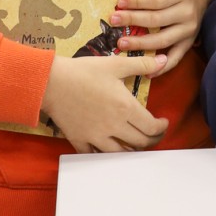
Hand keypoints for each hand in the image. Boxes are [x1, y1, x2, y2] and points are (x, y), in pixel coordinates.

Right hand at [40, 53, 170, 154]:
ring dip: (132, 150)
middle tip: (154, 134)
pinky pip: (96, 156)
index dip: (162, 128)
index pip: (152, 128)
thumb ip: (142, 65)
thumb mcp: (116, 64)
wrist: (51, 82)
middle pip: (140, 143)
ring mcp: (96, 137)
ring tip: (135, 142)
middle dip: (152, 140)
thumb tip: (164, 60)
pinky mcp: (80, 141)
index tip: (163, 123)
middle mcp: (114, 127)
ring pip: (121, 154)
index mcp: (125, 108)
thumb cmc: (84, 71)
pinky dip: (105, 155)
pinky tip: (109, 148)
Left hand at [109, 0, 211, 76]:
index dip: (138, 2)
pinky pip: (175, 58)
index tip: (119, 2)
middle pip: (156, 20)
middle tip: (113, 20)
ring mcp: (189, 30)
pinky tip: (146, 72)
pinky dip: (161, 67)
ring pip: (162, 41)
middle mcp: (188, 11)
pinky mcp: (189, 43)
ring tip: (121, 43)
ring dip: (140, 44)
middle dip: (133, 20)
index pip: (157, 0)